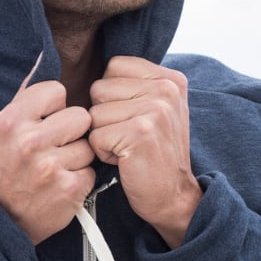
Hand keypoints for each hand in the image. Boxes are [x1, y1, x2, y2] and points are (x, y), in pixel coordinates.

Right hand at [0, 57, 96, 244]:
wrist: (0, 218)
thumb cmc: (4, 169)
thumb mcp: (2, 130)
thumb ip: (25, 98)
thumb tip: (42, 59)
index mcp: (12, 121)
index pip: (56, 91)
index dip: (55, 106)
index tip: (47, 121)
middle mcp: (29, 142)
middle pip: (80, 116)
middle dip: (72, 131)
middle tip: (56, 146)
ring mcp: (50, 167)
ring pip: (88, 145)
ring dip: (77, 157)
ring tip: (57, 167)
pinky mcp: (68, 189)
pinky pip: (91, 171)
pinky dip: (80, 179)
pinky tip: (62, 184)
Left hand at [88, 56, 201, 247]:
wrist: (173, 196)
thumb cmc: (153, 153)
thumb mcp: (154, 109)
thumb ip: (132, 84)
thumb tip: (88, 63)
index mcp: (169, 78)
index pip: (113, 66)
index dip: (111, 96)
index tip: (133, 117)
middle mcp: (166, 89)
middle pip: (99, 88)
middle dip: (105, 117)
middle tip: (130, 136)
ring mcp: (156, 109)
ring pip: (94, 113)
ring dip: (103, 135)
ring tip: (128, 147)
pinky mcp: (140, 132)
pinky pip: (95, 136)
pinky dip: (103, 153)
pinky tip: (126, 160)